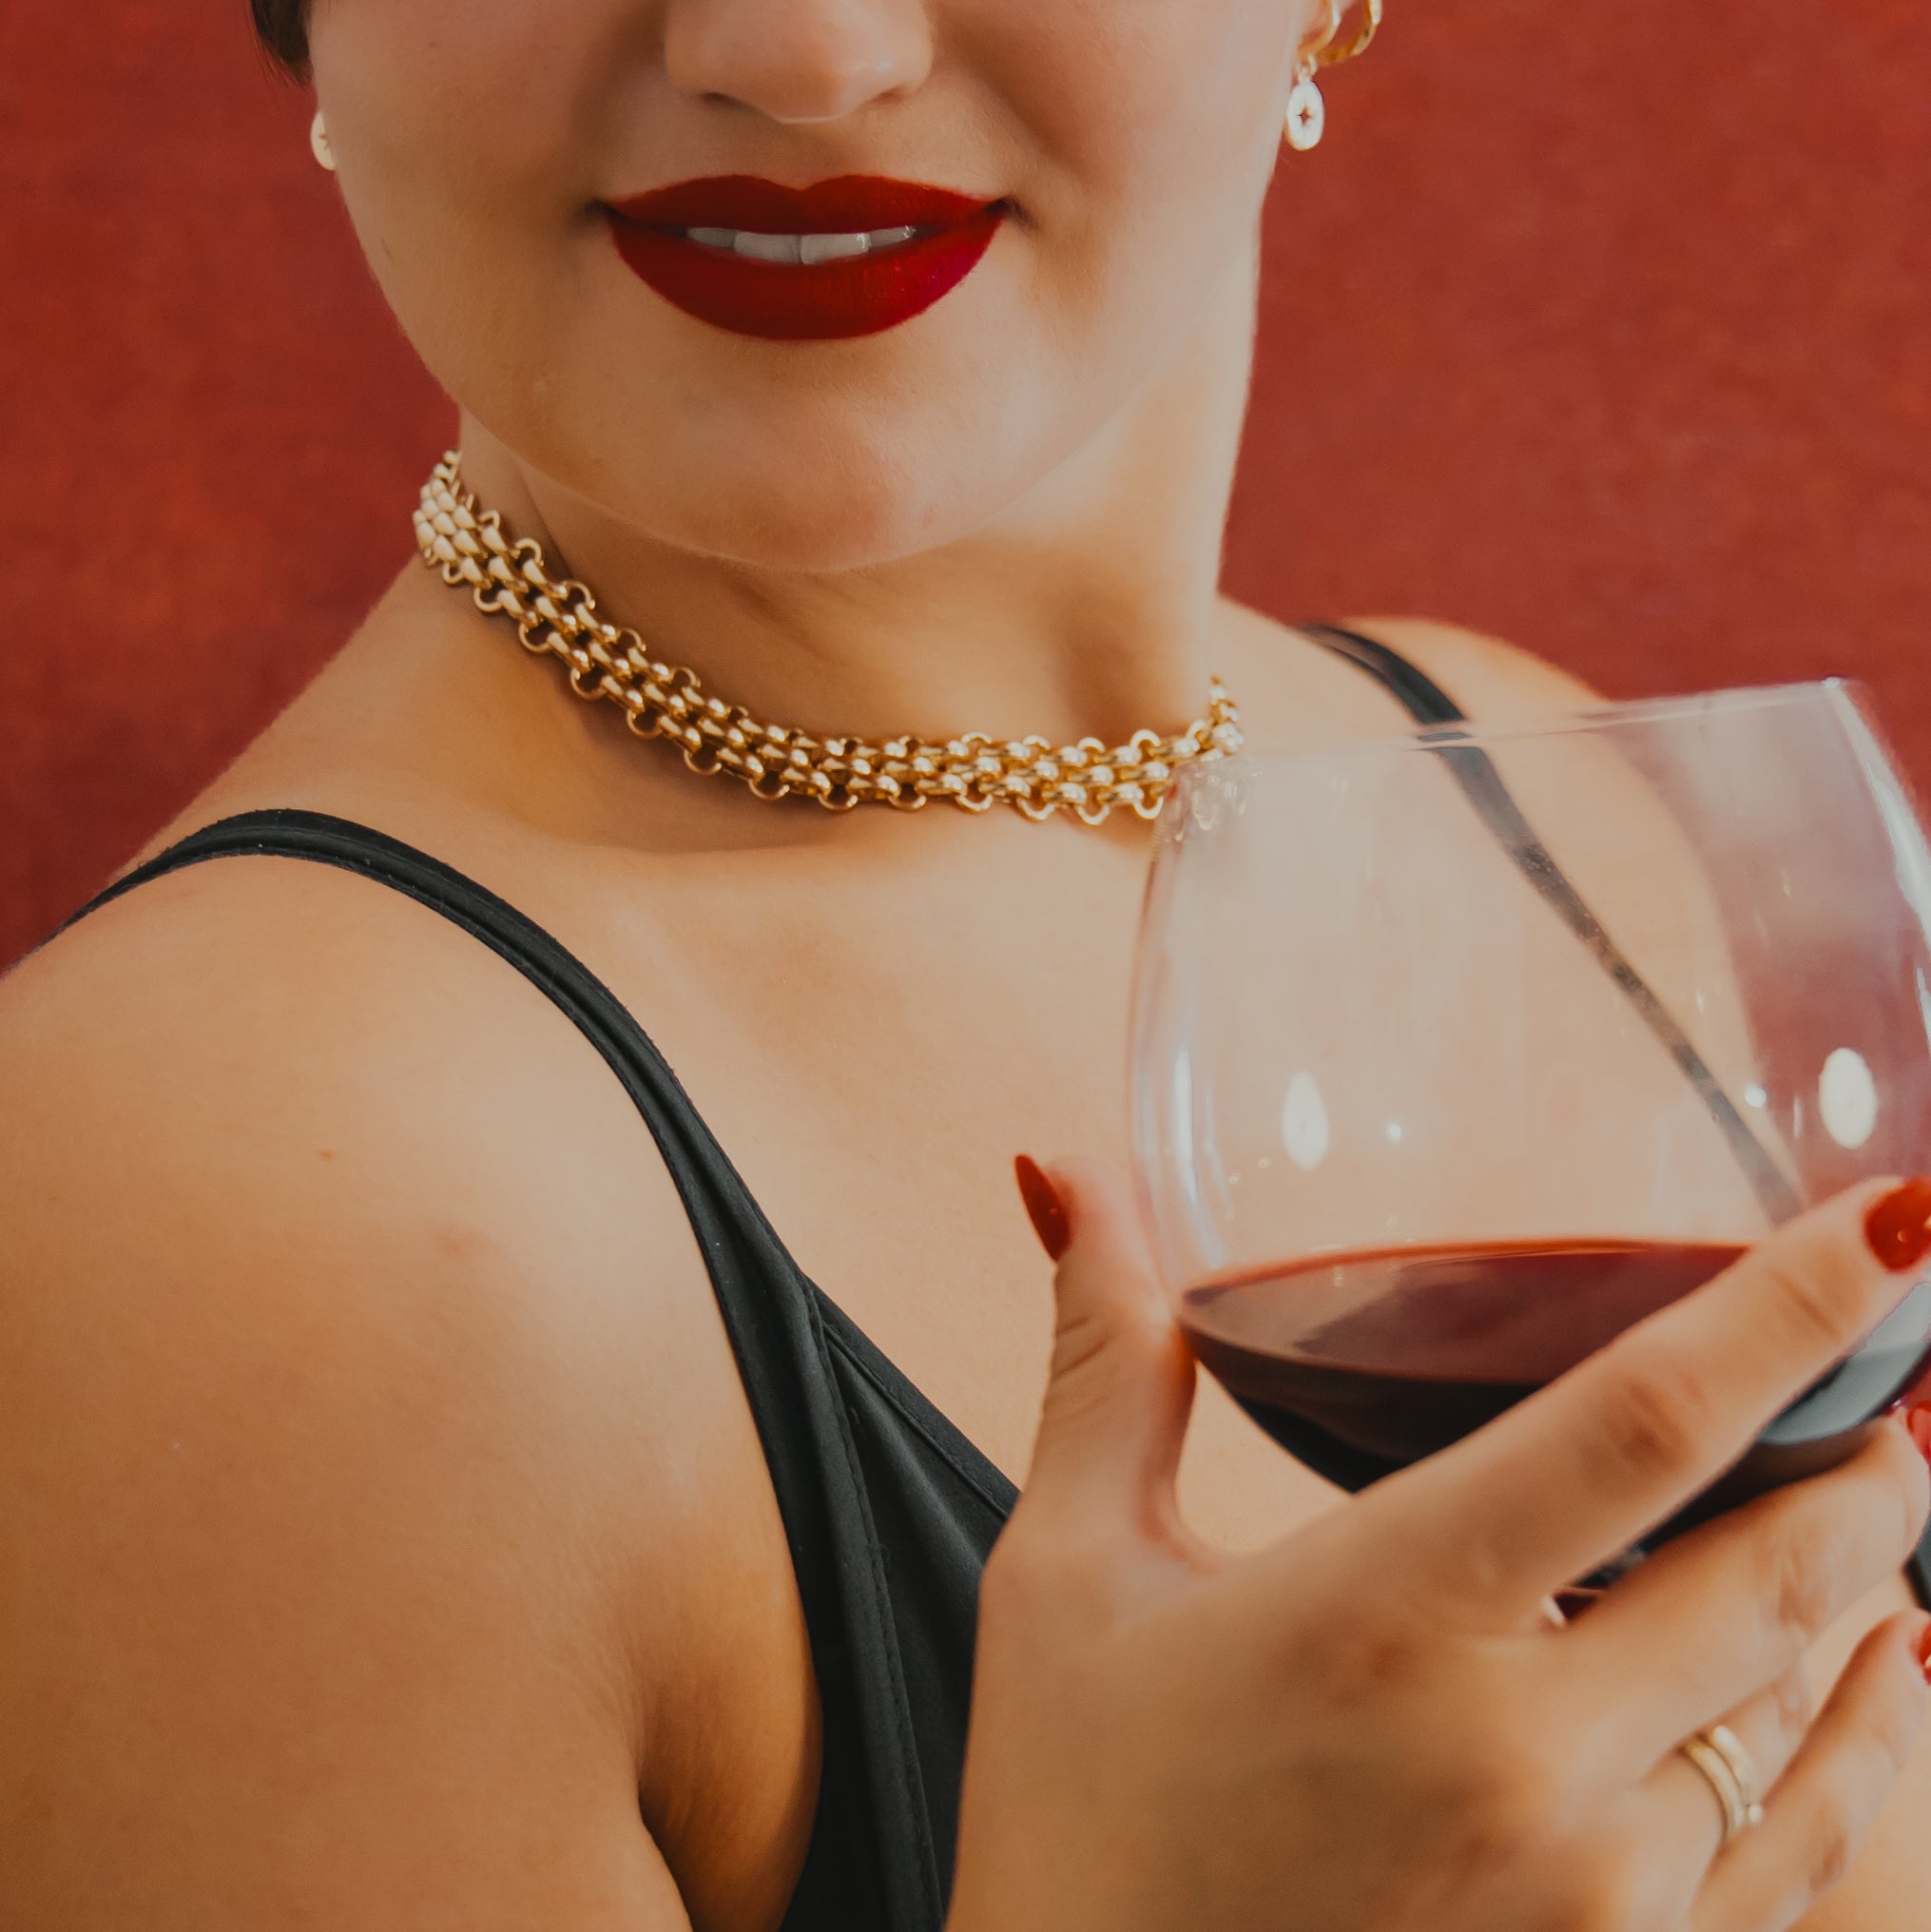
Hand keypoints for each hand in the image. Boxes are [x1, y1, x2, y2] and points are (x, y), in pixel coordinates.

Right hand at [947, 1165, 1930, 1931]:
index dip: (1788, 1306)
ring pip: (1807, 1714)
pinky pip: (1813, 1859)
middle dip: (1862, 1457)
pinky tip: (1894, 1684)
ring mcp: (1595, 1903)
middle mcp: (1524, 1761)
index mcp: (1385, 1615)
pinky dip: (1874, 1753)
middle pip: (1776, 1569)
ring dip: (1863, 1593)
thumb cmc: (1073, 1813)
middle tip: (1889, 1370)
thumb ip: (1106, 1355)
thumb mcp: (1069, 1567)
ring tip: (1886, 1500)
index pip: (1643, 1424)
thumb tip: (1065, 1166)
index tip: (1898, 1218)